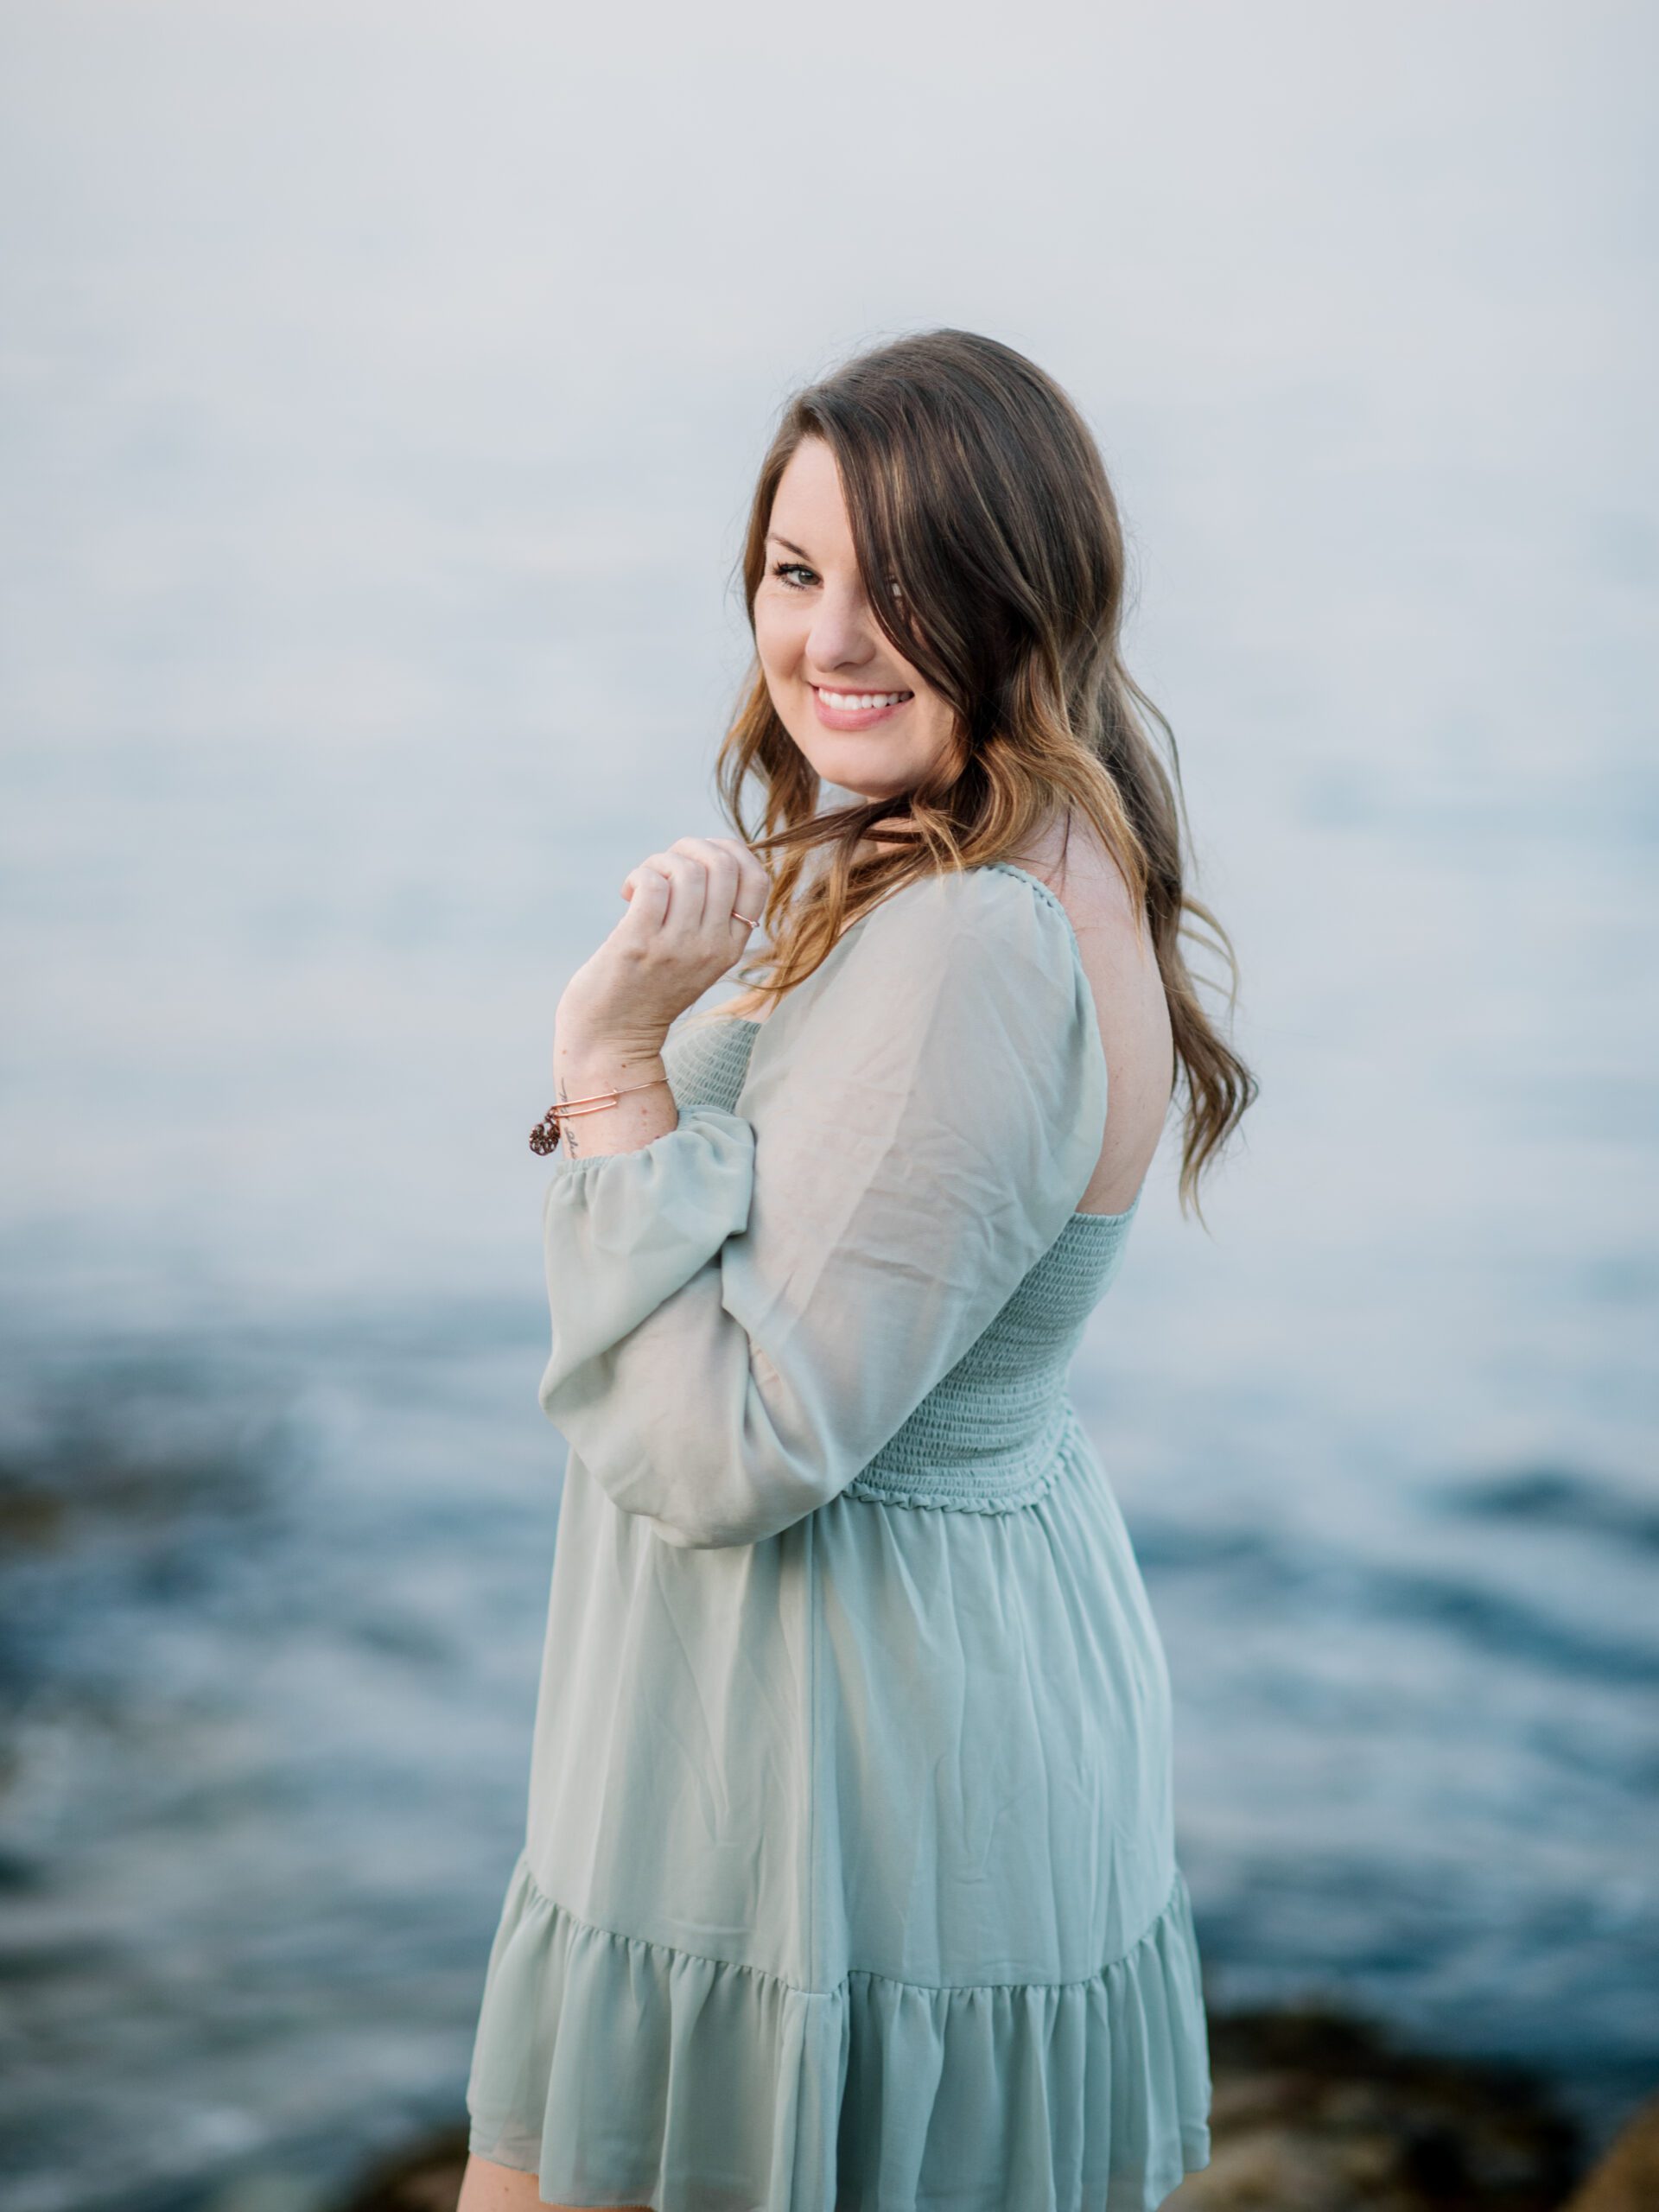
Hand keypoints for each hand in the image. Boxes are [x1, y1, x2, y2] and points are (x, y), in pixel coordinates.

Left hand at [557, 836, 770, 1053]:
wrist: (612, 1039)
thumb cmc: (648, 990)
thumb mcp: (697, 959)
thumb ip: (710, 919)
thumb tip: (705, 856)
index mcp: (731, 948)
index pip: (758, 880)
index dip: (732, 851)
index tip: (700, 858)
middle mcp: (710, 947)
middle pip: (723, 864)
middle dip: (690, 847)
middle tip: (665, 865)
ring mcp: (677, 947)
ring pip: (686, 870)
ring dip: (659, 862)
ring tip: (643, 882)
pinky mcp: (639, 944)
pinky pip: (653, 884)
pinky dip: (639, 875)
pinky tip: (628, 893)